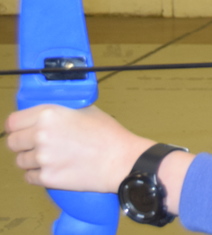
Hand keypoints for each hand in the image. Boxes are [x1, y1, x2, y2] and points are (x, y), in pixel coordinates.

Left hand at [6, 105, 152, 193]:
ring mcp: (43, 158)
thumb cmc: (108, 135)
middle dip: (23, 144)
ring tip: (51, 158)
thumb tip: (47, 115)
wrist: (121, 160)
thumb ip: (61, 112)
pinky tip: (54, 169)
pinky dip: (38, 175)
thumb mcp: (86, 111)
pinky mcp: (47, 177)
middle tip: (37, 145)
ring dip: (31, 160)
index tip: (21, 130)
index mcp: (49, 115)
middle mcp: (41, 135)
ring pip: (20, 161)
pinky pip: (29, 177)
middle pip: (12, 142)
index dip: (17, 126)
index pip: (13, 122)